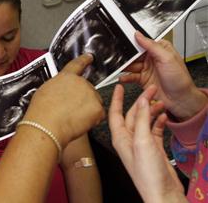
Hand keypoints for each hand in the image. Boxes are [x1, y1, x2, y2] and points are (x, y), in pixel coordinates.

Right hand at [24, 54, 104, 146]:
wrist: (46, 125)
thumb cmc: (42, 112)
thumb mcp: (45, 91)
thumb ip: (58, 86)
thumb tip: (62, 90)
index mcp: (66, 77)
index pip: (78, 64)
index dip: (84, 60)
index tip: (89, 57)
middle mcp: (80, 82)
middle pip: (87, 89)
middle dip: (82, 99)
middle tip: (70, 110)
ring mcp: (90, 94)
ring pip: (93, 103)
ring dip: (87, 110)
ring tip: (71, 117)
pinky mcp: (97, 108)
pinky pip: (98, 115)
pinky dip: (91, 121)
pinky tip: (78, 122)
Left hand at [109, 84, 186, 202]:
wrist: (161, 193)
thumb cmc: (147, 174)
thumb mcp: (142, 141)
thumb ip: (142, 120)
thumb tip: (142, 102)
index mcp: (119, 138)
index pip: (114, 113)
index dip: (116, 99)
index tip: (118, 86)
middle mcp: (128, 140)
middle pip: (132, 114)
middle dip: (141, 101)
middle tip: (151, 90)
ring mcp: (140, 144)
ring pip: (144, 121)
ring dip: (151, 111)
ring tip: (160, 102)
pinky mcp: (152, 149)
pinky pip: (153, 130)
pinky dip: (158, 121)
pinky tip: (163, 117)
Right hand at [120, 31, 207, 119]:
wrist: (180, 99)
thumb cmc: (179, 79)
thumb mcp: (166, 58)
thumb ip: (151, 46)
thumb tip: (138, 35)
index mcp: (160, 49)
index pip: (143, 43)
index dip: (133, 43)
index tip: (123, 43)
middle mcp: (152, 58)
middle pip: (134, 54)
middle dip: (126, 56)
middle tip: (117, 57)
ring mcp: (147, 69)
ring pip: (131, 65)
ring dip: (124, 67)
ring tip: (118, 68)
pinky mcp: (142, 79)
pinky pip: (131, 76)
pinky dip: (125, 77)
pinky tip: (122, 78)